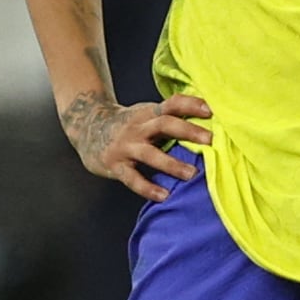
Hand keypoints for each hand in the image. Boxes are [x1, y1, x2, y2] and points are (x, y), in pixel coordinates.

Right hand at [64, 92, 212, 202]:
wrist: (88, 127)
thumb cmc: (129, 125)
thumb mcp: (146, 115)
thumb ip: (170, 119)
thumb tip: (208, 125)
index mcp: (149, 113)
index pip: (172, 104)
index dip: (191, 105)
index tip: (211, 110)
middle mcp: (138, 127)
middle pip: (164, 124)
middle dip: (187, 131)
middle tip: (210, 140)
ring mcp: (126, 146)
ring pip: (149, 153)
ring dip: (171, 163)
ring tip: (191, 174)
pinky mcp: (116, 165)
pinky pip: (133, 178)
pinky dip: (148, 187)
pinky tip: (164, 196)